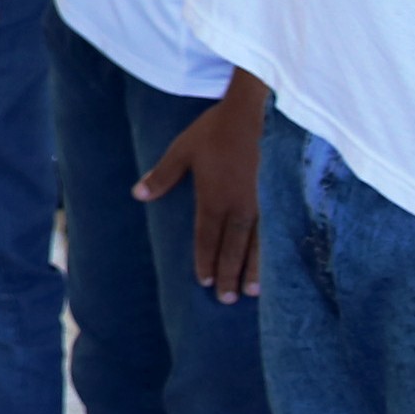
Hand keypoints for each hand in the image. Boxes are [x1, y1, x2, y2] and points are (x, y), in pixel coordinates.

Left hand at [136, 76, 268, 301]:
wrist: (253, 113)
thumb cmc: (214, 132)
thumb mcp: (182, 150)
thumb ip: (162, 175)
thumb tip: (138, 194)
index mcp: (213, 197)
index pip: (207, 236)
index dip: (205, 260)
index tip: (204, 283)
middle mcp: (237, 205)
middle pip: (232, 247)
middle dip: (228, 273)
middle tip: (227, 299)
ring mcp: (260, 203)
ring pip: (256, 244)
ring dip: (252, 268)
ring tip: (251, 293)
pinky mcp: (275, 196)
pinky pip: (273, 231)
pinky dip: (272, 251)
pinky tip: (276, 266)